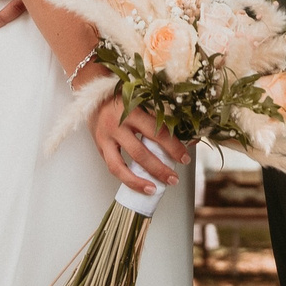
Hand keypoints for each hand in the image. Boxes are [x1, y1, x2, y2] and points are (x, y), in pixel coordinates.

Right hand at [84, 72, 187, 193]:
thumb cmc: (124, 98)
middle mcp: (116, 124)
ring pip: (120, 166)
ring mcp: (105, 137)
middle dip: (159, 169)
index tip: (185, 158)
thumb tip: (191, 140)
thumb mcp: (145, 102)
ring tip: (154, 189)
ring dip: (139, 181)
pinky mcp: (99, 147)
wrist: (94, 96)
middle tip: (174, 179)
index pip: (156, 132)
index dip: (173, 147)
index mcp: (131, 109)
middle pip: (139, 153)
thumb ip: (165, 119)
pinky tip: (139, 184)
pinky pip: (112, 167)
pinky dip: (126, 178)